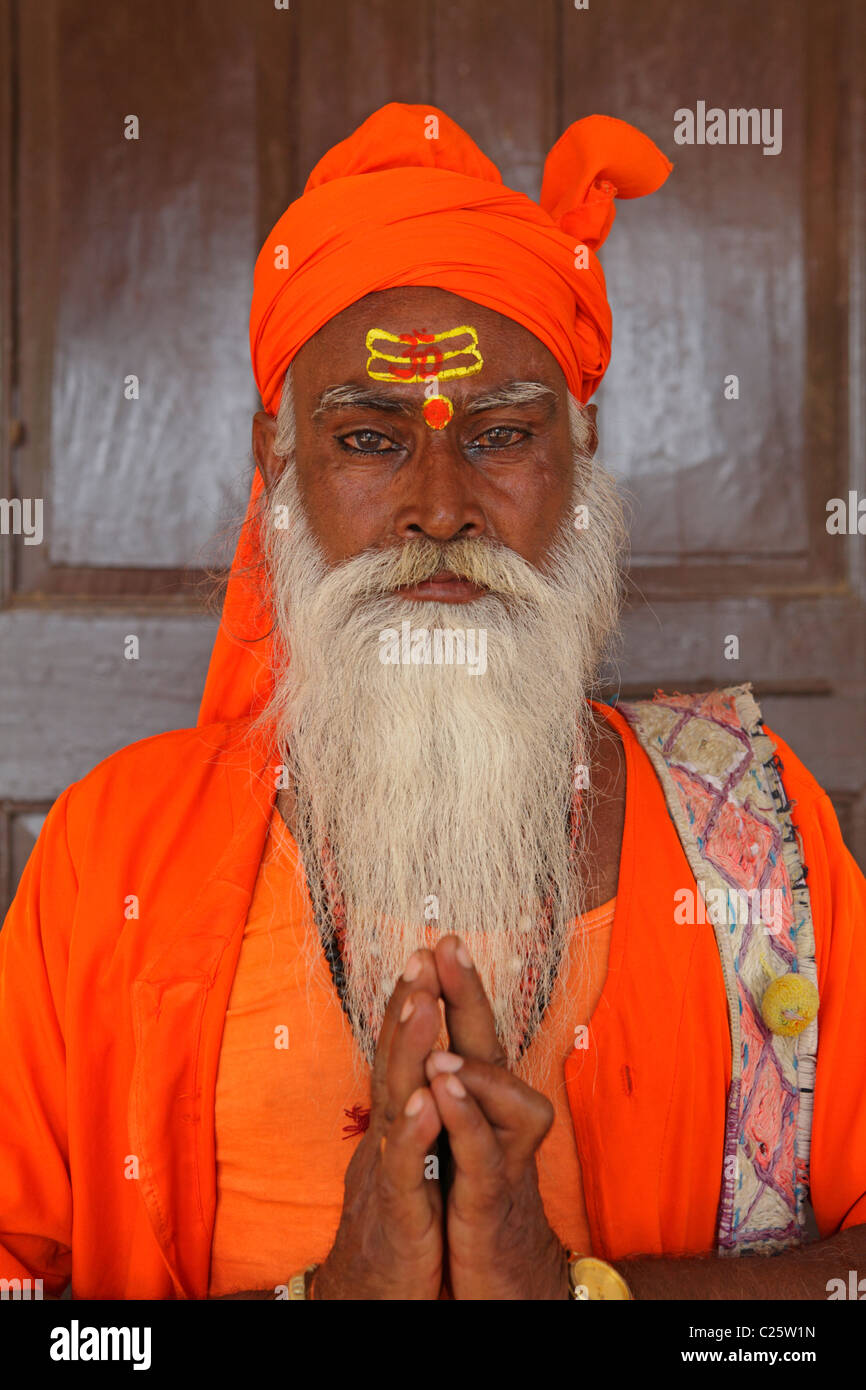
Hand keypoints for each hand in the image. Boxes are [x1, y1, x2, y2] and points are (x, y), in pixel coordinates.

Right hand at [314, 949, 444, 1299]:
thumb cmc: (395, 1228)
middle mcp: (384, 1137)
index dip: (410, 1004)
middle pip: (392, 1060)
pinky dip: (412, 1133)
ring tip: (421, 1002)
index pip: (401, 1052)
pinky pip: (404, 1169)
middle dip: (405, 1006)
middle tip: (418, 955)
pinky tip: (425, 1100)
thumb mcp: (411, 1163)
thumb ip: (416, 1116)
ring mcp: (387, 1172)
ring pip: (395, 1101)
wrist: (369, 1299)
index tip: (425, 952)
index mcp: (395, 1123)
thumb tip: (426, 1069)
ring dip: (407, 1050)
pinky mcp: (397, 1213)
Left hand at [426, 935, 567, 1299]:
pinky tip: (441, 1088)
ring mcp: (503, 1160)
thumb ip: (456, 1098)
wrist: (507, 1285)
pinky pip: (484, 1155)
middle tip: (447, 945)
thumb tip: (434, 1047)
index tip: (436, 941)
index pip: (472, 1036)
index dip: (457, 990)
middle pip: (491, 1046)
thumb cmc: (482, 1209)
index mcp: (484, 1107)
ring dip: (468, 1059)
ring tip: (436, 1021)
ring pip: (499, 1099)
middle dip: (469, 994)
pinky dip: (464, 1120)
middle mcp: (501, 1123)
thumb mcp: (463, 1146)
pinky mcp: (492, 1203)